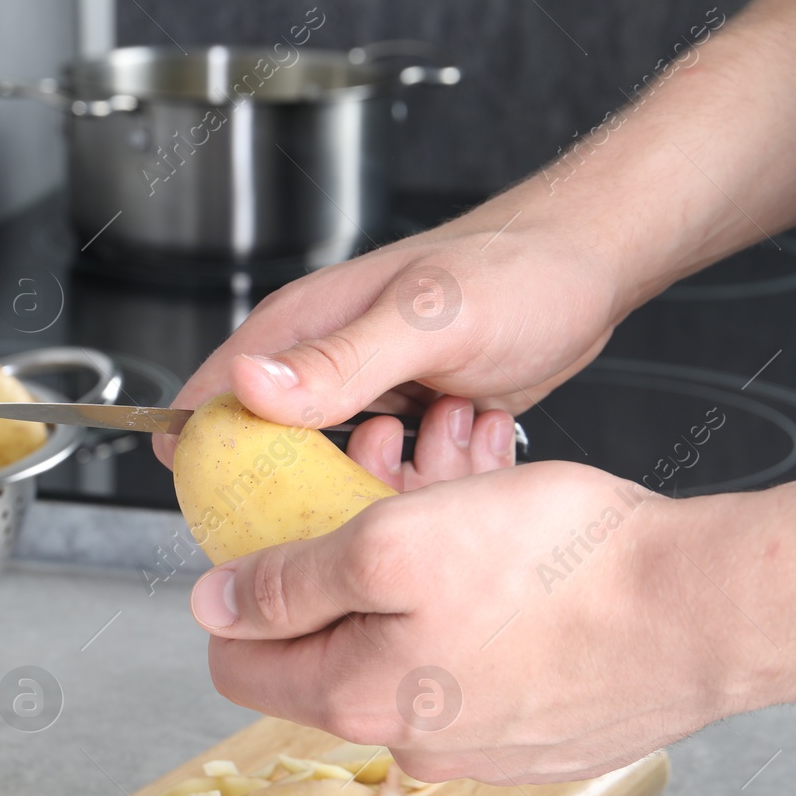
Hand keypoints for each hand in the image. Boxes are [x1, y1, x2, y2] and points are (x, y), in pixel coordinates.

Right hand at [155, 190, 629, 467]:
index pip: (209, 409)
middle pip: (261, 460)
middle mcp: (318, 369)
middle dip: (297, 503)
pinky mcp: (403, 425)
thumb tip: (247, 384)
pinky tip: (456, 460)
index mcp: (299, 331)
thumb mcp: (426, 319)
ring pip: (326, 480)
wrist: (590, 271)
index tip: (240, 524)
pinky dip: (411, 487)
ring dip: (369, 494)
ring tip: (433, 458)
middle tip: (364, 507)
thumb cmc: (516, 271)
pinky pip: (382, 480)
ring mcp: (361, 400)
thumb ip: (338, 358)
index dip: (206, 472)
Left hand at [186, 462, 751, 784]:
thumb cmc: (562, 570)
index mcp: (356, 698)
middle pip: (332, 644)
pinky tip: (516, 550)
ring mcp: (482, 743)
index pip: (239, 663)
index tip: (282, 534)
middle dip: (349, 557)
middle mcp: (412, 740)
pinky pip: (477, 659)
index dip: (244, 590)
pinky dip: (479, 601)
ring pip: (410, 642)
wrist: (705, 611)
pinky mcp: (540, 728)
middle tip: (394, 483)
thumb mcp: (393, 544)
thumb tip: (214, 607)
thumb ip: (288, 581)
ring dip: (420, 567)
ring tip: (467, 494)